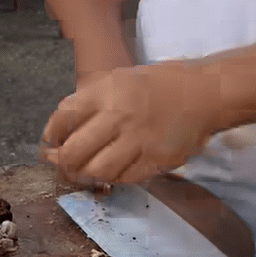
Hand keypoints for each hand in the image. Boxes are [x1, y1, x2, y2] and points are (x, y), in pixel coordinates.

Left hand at [41, 62, 215, 188]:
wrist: (205, 94)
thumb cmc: (160, 84)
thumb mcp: (119, 78)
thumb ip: (90, 99)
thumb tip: (61, 124)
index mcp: (107, 91)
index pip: (64, 117)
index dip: (51, 134)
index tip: (50, 141)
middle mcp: (119, 115)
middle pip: (74, 151)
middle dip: (61, 162)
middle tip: (60, 163)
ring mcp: (139, 140)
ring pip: (97, 170)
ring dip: (85, 175)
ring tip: (83, 172)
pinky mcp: (156, 160)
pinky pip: (124, 178)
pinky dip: (112, 178)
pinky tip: (111, 171)